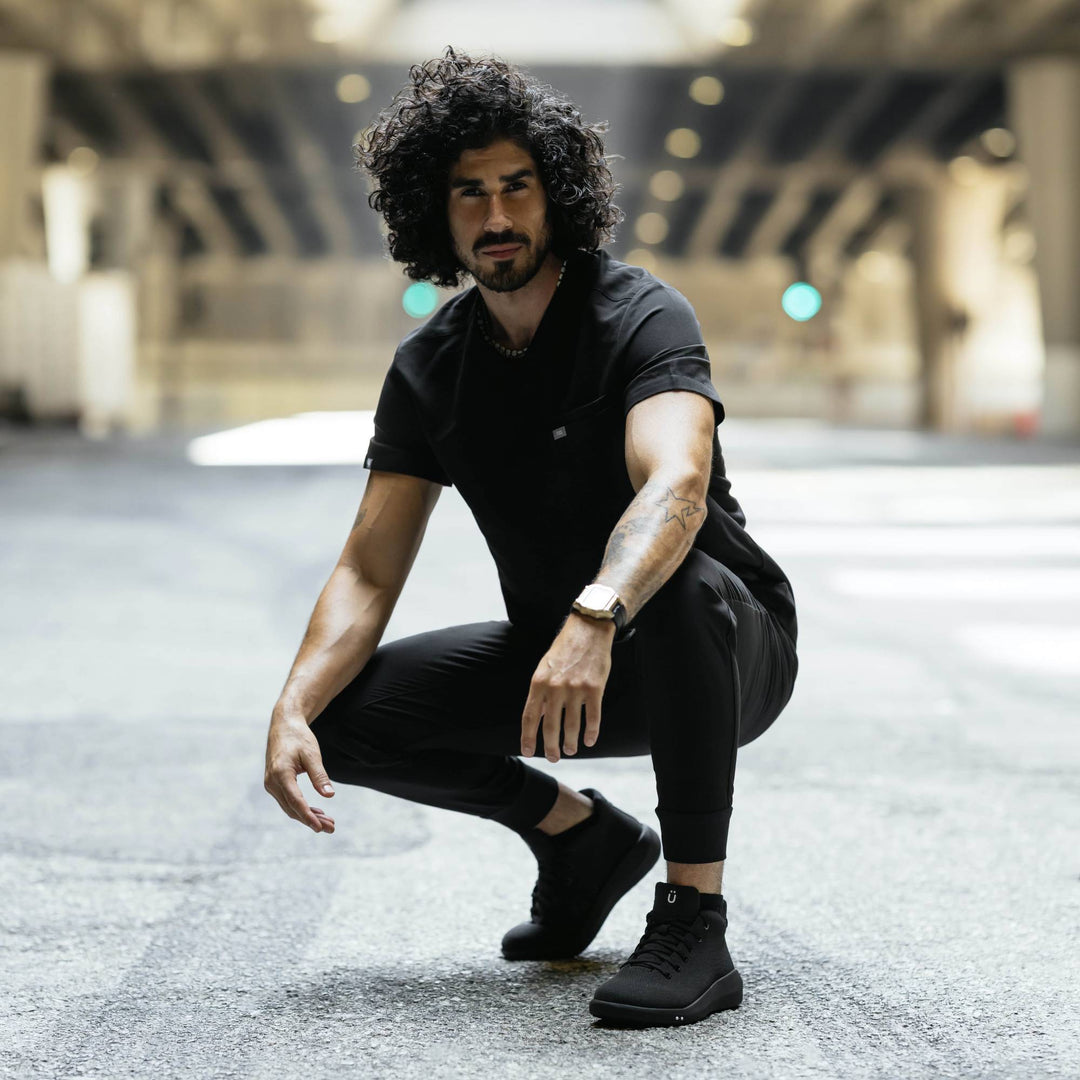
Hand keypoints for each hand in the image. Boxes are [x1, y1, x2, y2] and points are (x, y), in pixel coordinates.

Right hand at [264, 714, 335, 833]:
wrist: (283, 725)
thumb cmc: (298, 738)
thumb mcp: (312, 754)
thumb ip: (320, 775)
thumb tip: (330, 795)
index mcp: (280, 773)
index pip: (295, 801)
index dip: (307, 816)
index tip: (320, 828)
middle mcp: (272, 782)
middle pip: (292, 808)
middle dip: (311, 820)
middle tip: (331, 828)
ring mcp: (271, 784)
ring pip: (289, 807)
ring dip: (307, 816)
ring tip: (328, 822)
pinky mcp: (274, 784)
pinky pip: (287, 800)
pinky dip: (301, 808)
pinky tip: (316, 812)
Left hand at [521, 613, 615, 761]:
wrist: (588, 630)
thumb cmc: (564, 650)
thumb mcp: (545, 668)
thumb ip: (541, 693)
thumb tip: (538, 718)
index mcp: (538, 682)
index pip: (530, 716)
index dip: (528, 737)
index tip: (528, 751)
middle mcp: (555, 687)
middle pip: (551, 726)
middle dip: (551, 747)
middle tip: (554, 757)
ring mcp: (575, 688)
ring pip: (572, 725)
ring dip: (570, 742)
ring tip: (570, 750)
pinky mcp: (595, 688)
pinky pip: (593, 717)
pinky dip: (591, 732)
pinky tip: (590, 740)